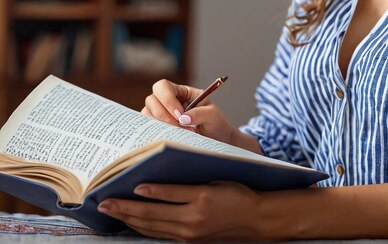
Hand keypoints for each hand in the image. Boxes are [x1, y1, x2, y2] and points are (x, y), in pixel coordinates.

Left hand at [98, 182, 264, 240]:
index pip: (168, 194)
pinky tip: (132, 223)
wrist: (255, 219)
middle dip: (126, 208)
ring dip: (129, 219)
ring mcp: (190, 233)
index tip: (131, 184)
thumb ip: (190, 183)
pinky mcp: (190, 240)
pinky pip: (161, 234)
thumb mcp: (216, 180)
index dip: (149, 190)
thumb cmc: (238, 193)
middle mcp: (193, 218)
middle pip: (153, 214)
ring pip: (153, 226)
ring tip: (110, 211)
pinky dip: (144, 228)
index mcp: (202, 198)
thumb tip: (162, 179)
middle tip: (104, 202)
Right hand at [141, 79, 235, 143]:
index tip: (180, 115)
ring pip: (147, 114)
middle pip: (152, 100)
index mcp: (181, 92)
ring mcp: (161, 114)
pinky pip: (148, 128)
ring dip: (161, 125)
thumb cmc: (215, 124)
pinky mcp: (158, 128)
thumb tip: (182, 118)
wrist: (216, 139)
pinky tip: (170, 138)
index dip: (167, 99)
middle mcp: (168, 101)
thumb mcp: (213, 116)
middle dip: (164, 115)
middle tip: (180, 127)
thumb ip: (200, 113)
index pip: (164, 86)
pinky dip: (156, 133)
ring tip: (180, 134)